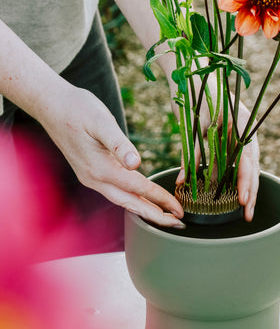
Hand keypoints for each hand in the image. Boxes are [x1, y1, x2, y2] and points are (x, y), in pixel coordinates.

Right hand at [39, 84, 184, 227]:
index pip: (137, 188)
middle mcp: (94, 178)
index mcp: (100, 168)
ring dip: (145, 209)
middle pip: (130, 203)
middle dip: (155, 215)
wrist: (52, 105)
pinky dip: (132, 198)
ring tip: (165, 216)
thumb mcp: (101, 121)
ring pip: (122, 200)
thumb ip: (119, 144)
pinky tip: (142, 198)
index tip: (177, 208)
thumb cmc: (77, 109)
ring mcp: (91, 177)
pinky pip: (115, 192)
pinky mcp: (90, 172)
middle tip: (178, 223)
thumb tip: (136, 163)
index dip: (159, 198)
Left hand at [176, 100, 259, 222]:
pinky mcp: (227, 134)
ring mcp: (237, 130)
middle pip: (252, 163)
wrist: (188, 71)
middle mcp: (244, 127)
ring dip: (242, 185)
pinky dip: (228, 174)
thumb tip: (184, 180)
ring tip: (242, 208)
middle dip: (250, 190)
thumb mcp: (193, 122)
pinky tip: (224, 192)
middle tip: (247, 214)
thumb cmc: (192, 90)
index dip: (246, 180)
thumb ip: (193, 151)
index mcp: (242, 121)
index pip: (249, 156)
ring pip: (244, 163)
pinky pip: (231, 157)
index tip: (242, 199)